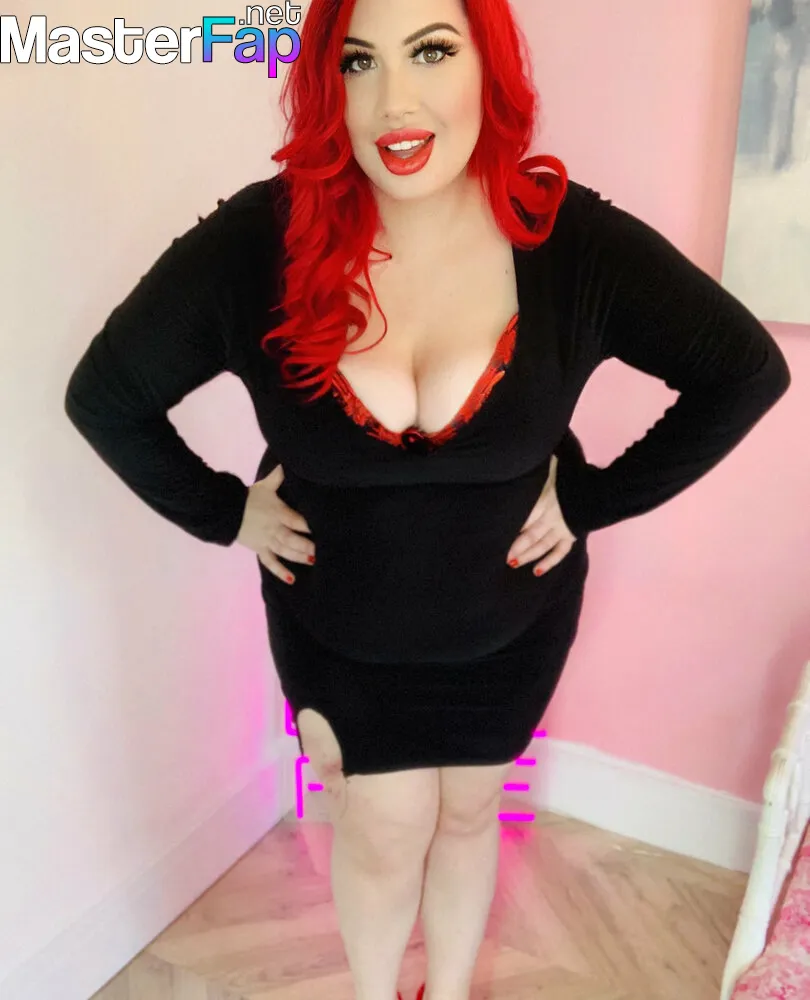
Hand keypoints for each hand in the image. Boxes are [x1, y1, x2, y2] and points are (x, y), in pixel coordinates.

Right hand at [236, 464, 314, 584]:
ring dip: (298, 556)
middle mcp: (273, 528)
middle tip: (320, 550)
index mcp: (277, 512)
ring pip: (284, 551)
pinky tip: (291, 579)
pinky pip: (270, 562)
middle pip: (291, 538)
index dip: (308, 525)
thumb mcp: (265, 485)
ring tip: (312, 561)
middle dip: (305, 545)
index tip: (323, 528)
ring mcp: (266, 541)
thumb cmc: (249, 497)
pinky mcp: (260, 549)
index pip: (296, 519)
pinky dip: (280, 571)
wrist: (225, 510)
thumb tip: (287, 461)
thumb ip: (278, 476)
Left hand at [505, 454, 575, 575]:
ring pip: (542, 545)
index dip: (512, 526)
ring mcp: (563, 528)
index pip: (526, 516)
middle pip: (531, 534)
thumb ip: (541, 465)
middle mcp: (553, 516)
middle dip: (516, 546)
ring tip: (512, 563)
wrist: (602, 487)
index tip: (497, 532)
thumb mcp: (555, 466)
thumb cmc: (575, 475)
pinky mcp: (572, 535)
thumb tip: (524, 453)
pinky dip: (549, 562)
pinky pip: (559, 552)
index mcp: (546, 499)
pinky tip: (537, 571)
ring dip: (528, 555)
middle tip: (501, 555)